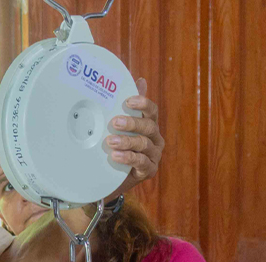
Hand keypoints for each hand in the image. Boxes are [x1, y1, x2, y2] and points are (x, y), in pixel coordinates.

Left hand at [105, 78, 163, 195]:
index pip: (152, 111)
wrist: (114, 176)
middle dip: (132, 123)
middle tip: (115, 122)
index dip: (143, 103)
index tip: (129, 101)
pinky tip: (116, 156)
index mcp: (150, 125)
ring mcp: (153, 155)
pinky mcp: (149, 170)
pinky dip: (128, 157)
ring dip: (127, 141)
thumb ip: (129, 107)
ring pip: (144, 144)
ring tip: (111, 142)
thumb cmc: (120, 147)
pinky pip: (141, 162)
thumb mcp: (122, 127)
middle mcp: (155, 139)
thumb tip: (140, 80)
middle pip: (148, 127)